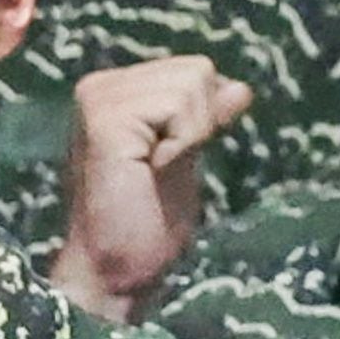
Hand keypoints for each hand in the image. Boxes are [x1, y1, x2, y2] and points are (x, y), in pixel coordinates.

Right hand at [53, 54, 248, 318]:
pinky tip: (153, 168)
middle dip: (200, 121)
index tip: (172, 158)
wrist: (116, 268)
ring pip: (192, 83)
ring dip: (191, 134)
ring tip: (156, 167)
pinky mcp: (105, 118)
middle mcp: (100, 85)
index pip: (193, 70)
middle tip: (164, 165)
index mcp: (117, 91)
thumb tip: (241, 86)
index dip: (204, 115)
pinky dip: (183, 142)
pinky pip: (179, 107)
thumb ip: (204, 119)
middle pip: (197, 70)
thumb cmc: (148, 222)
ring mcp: (99, 98)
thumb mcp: (186, 158)